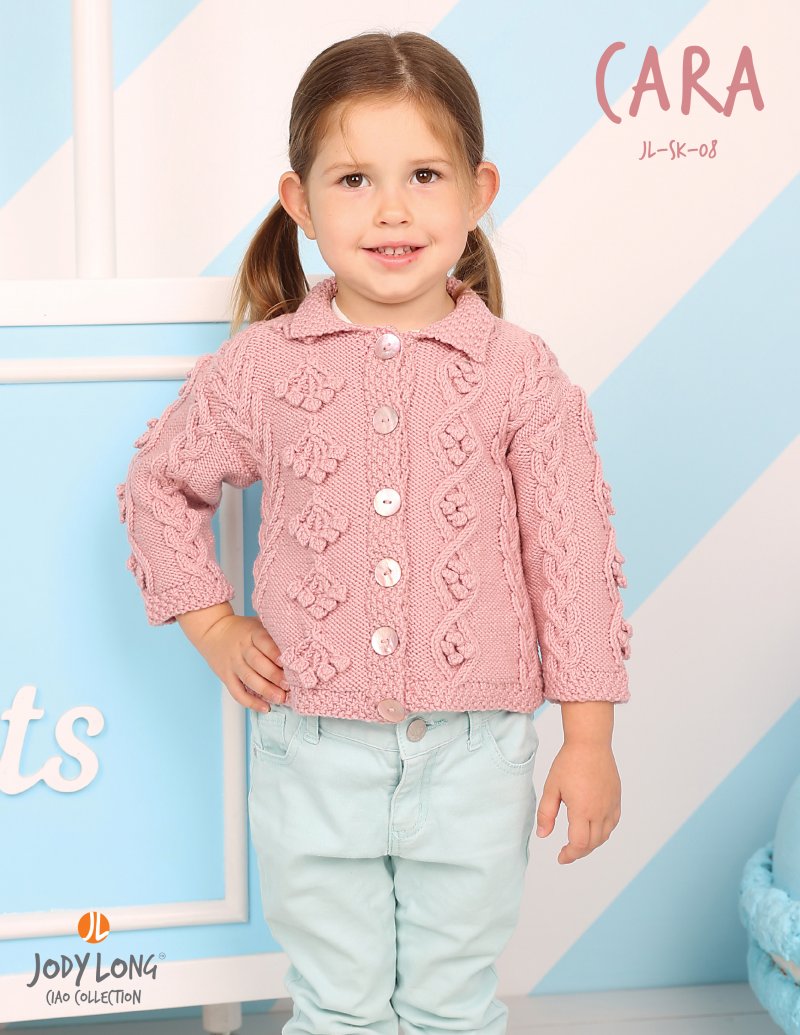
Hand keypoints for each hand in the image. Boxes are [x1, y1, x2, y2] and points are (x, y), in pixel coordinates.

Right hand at [197, 614, 287, 712]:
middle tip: (290, 686)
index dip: (276, 654)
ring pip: (249, 679)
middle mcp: (242, 649)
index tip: (289, 664)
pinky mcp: (226, 677)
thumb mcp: (258, 624)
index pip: (265, 643)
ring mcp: (233, 664)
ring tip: (281, 698)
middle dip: (275, 676)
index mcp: (252, 633)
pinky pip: (237, 692)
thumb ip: (274, 633)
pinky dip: (251, 702)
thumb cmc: (242, 629)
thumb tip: (299, 643)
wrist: (212, 631)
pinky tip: (265, 708)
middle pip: (258, 663)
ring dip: (266, 690)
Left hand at [535, 741, 621, 863]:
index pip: (579, 844)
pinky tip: (593, 828)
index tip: (561, 857)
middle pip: (593, 843)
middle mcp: (600, 810)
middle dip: (579, 852)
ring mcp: (611, 805)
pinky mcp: (616, 799)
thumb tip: (543, 835)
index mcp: (582, 809)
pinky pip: (613, 823)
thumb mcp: (551, 788)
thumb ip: (546, 813)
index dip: (570, 855)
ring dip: (592, 844)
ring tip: (578, 843)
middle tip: (566, 852)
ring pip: (605, 835)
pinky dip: (603, 832)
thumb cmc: (569, 763)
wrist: (590, 744)